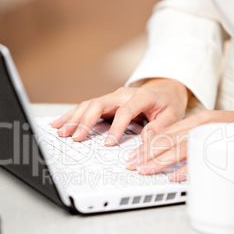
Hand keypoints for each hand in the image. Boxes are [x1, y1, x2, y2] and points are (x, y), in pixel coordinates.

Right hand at [51, 78, 188, 145]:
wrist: (164, 90)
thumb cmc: (168, 103)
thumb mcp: (172, 115)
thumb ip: (161, 126)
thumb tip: (146, 137)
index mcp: (141, 97)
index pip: (125, 111)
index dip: (116, 127)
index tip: (109, 143)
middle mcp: (122, 95)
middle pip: (99, 104)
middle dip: (84, 121)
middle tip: (74, 137)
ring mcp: (112, 97)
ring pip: (89, 104)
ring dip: (73, 118)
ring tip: (61, 131)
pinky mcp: (106, 103)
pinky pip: (87, 107)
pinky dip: (73, 115)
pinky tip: (61, 122)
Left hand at [126, 110, 233, 181]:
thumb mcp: (210, 128)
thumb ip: (191, 137)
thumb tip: (169, 154)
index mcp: (198, 121)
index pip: (166, 133)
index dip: (147, 145)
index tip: (133, 156)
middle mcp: (203, 125)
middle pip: (169, 139)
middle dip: (146, 153)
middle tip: (132, 165)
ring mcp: (213, 135)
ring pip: (181, 147)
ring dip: (160, 161)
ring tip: (145, 170)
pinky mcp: (224, 146)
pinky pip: (202, 158)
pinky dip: (188, 168)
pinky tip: (174, 176)